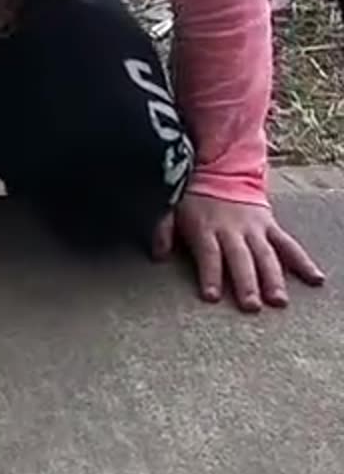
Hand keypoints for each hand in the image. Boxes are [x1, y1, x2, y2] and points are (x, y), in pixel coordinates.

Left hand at [153, 193, 326, 311]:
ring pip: (266, 255)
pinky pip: (288, 244)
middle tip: (251, 305)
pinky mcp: (270, 225)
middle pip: (240, 259)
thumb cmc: (192, 197)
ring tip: (279, 300)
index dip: (210, 275)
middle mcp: (232, 230)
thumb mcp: (171, 208)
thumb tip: (158, 255)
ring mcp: (254, 228)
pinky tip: (314, 278)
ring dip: (273, 278)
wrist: (221, 168)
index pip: (209, 254)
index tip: (211, 296)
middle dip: (246, 282)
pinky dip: (302, 261)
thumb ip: (163, 231)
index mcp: (206, 228)